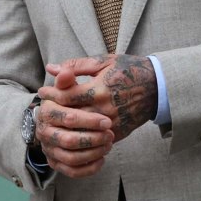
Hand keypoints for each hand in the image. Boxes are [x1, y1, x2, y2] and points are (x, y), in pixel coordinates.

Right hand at [32, 81, 113, 178]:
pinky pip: (71, 171)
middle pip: (70, 140)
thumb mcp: (71, 84)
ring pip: (71, 158)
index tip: (107, 121)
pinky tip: (102, 158)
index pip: (68, 118)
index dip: (89, 120)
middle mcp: (44, 132)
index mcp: (47, 111)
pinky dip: (88, 168)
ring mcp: (49, 148)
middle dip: (93, 139)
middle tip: (110, 134)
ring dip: (93, 153)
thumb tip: (64, 71)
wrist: (61, 117)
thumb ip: (68, 77)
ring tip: (108, 144)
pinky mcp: (55, 162)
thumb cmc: (72, 98)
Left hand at [40, 54, 157, 142]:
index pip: (67, 95)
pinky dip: (81, 134)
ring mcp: (111, 124)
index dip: (51, 94)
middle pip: (70, 115)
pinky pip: (93, 138)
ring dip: (65, 125)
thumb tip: (52, 68)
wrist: (158, 88)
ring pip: (80, 130)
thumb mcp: (104, 61)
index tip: (42, 92)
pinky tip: (71, 128)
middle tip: (43, 107)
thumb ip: (76, 66)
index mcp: (99, 89)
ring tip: (53, 118)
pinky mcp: (117, 133)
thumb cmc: (129, 69)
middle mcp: (104, 109)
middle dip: (54, 110)